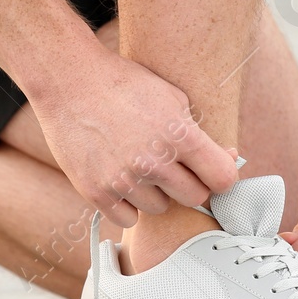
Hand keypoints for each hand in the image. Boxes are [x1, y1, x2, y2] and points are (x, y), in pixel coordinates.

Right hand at [29, 46, 237, 227]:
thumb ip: (200, 135)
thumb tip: (229, 159)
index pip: (223, 179)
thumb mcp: (173, 97)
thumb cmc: (124, 84)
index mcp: (180, 135)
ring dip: (154, 192)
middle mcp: (155, 162)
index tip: (211, 172)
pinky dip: (126, 204)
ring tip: (136, 164)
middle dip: (188, 184)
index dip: (220, 176)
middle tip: (172, 167)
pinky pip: (128, 218)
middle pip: (195, 198)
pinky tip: (119, 178)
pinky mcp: (97, 192)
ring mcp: (124, 180)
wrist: (69, 80)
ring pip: (159, 208)